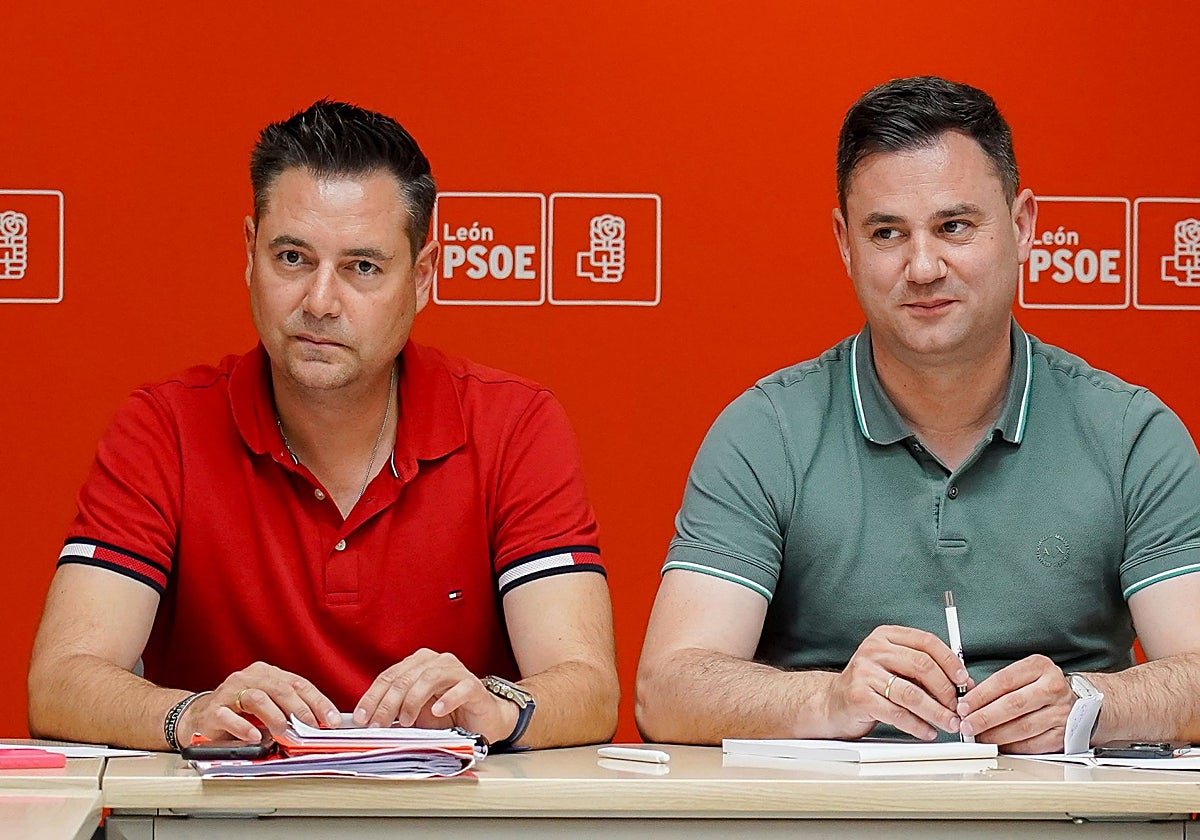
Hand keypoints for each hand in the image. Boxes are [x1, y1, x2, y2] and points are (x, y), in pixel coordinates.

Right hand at [179, 661, 339, 741]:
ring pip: (258, 698)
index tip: (332, 720)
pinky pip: (229, 716)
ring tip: (287, 734)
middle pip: (281, 689)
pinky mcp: (213, 710)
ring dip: (276, 718)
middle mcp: (249, 677)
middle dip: (301, 710)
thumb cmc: (240, 713)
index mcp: (268, 673)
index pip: (300, 684)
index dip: (319, 702)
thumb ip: (290, 712)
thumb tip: (320, 726)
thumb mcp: (269, 708)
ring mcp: (229, 692)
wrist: (199, 717)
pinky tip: (255, 737)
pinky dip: (244, 727)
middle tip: (312, 729)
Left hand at [352, 648, 517, 743]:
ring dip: (413, 701)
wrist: (482, 720)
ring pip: (429, 677)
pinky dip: (447, 700)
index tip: (361, 718)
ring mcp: (456, 671)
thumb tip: (368, 721)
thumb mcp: (414, 714)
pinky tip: (437, 711)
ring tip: (406, 721)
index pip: (389, 676)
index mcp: (418, 664)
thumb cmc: (447, 715)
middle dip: (388, 703)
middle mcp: (436, 662)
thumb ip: (394, 712)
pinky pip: (460, 688)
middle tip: (379, 724)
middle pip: (405, 677)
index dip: (372, 697)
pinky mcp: (474, 686)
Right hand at [824, 625, 967, 740]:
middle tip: (958, 707)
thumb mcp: (895, 667)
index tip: (964, 680)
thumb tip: (963, 683)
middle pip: (922, 666)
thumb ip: (923, 669)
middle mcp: (873, 650)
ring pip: (912, 693)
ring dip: (936, 712)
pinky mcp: (860, 697)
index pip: (926, 642)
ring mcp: (864, 672)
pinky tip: (927, 731)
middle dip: (946, 690)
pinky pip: (897, 714)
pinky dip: (918, 725)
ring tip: (949, 723)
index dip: (950, 661)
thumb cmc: (870, 685)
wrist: (833, 702)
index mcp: (886, 636)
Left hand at [958, 655, 1074, 752]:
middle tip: (967, 725)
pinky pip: (1033, 744)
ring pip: (1022, 727)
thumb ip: (999, 684)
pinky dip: (1012, 747)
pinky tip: (999, 746)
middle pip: (1013, 704)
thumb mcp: (1025, 673)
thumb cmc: (1043, 686)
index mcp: (1040, 667)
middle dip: (984, 717)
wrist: (1080, 701)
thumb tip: (969, 702)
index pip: (1004, 681)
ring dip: (996, 735)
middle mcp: (1053, 688)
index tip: (963, 706)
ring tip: (979, 737)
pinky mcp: (1063, 734)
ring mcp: (1061, 712)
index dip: (980, 695)